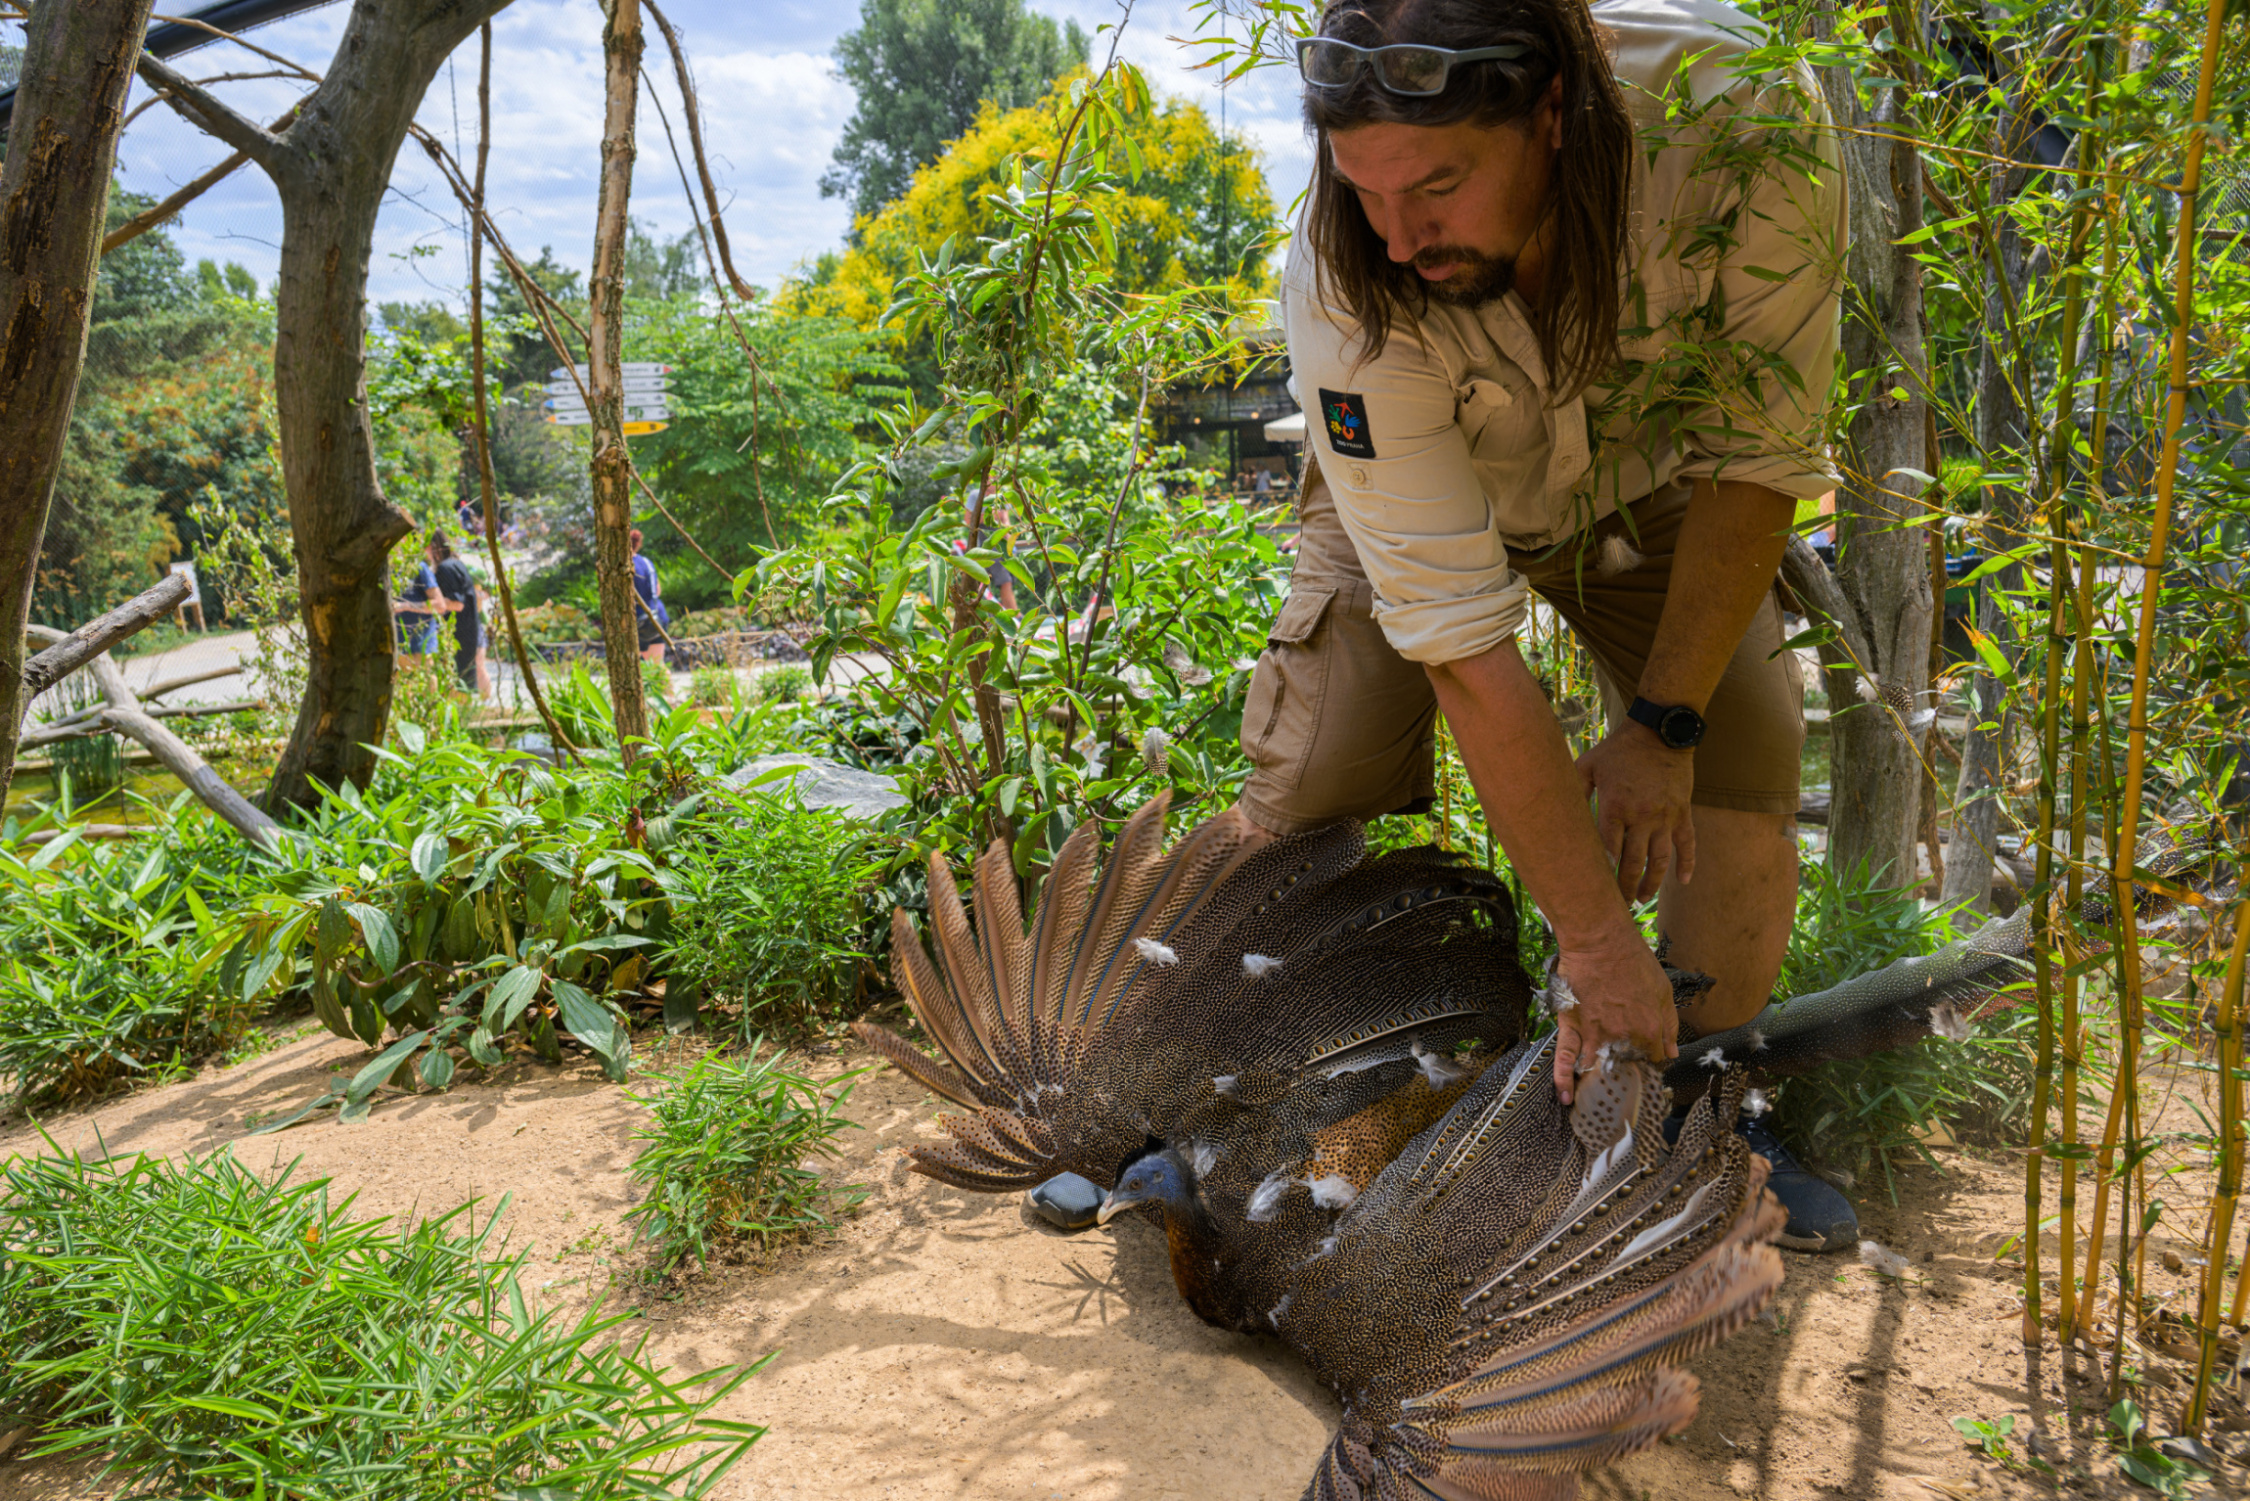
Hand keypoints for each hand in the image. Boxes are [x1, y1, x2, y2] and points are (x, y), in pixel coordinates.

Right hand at [1550, 931, 1678, 1103]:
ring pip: (1597, 1069)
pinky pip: (1565, 1058)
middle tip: (1622, 1074)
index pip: (1653, 1058)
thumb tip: (1670, 1052)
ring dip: (1597, 1085)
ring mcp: (1595, 1035)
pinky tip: (1565, 1096)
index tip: (1646, 1057)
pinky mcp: (1572, 1027)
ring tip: (1597, 1098)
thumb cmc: (1633, 960)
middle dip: (1625, 1073)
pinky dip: (1563, 1079)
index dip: (1650, 1058)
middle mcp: (1622, 1039)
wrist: (1600, 940)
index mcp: (1649, 1030)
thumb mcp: (1663, 989)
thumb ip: (1670, 1023)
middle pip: (1625, 1066)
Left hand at [1575, 724, 1695, 901]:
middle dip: (1625, 888)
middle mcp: (1641, 815)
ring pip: (1660, 860)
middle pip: (1633, 862)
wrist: (1660, 733)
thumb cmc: (1618, 750)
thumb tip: (1555, 811)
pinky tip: (1683, 882)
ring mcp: (1665, 816)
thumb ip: (1573, 790)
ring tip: (1643, 900)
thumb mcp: (1588, 765)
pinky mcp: (1682, 813)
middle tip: (1618, 906)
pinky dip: (1687, 864)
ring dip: (1652, 883)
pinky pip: (1687, 844)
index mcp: (1614, 805)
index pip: (1608, 848)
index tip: (1596, 889)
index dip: (1603, 871)